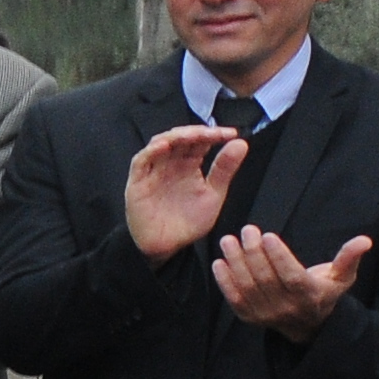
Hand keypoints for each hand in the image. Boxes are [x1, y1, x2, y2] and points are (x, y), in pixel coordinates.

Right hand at [123, 125, 246, 260]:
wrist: (167, 246)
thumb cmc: (188, 222)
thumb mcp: (214, 194)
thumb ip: (224, 169)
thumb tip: (241, 143)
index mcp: (189, 165)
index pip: (200, 142)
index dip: (214, 134)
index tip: (232, 134)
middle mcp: (170, 164)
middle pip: (180, 138)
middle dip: (197, 132)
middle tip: (214, 133)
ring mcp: (153, 171)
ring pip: (160, 143)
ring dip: (176, 136)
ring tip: (194, 135)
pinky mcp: (138, 181)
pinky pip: (141, 161)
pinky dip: (151, 151)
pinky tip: (165, 146)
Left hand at [216, 224, 370, 342]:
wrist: (309, 325)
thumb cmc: (325, 291)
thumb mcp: (342, 277)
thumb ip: (349, 258)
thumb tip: (365, 240)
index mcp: (310, 296)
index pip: (291, 276)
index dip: (279, 257)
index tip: (268, 236)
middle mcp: (288, 308)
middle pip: (266, 278)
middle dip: (253, 252)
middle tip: (247, 231)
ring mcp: (267, 315)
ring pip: (248, 287)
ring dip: (236, 262)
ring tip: (228, 241)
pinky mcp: (251, 318)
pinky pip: (235, 299)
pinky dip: (225, 282)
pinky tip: (219, 262)